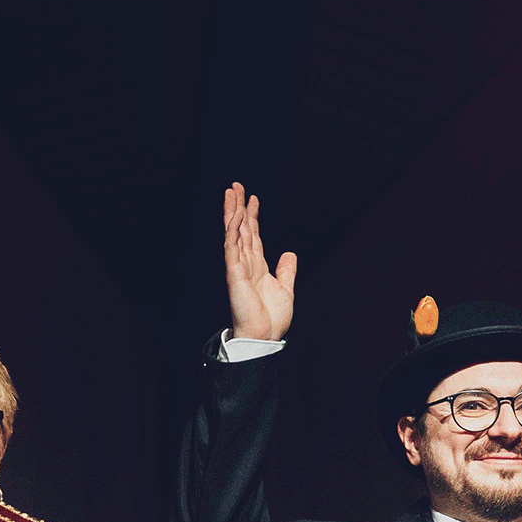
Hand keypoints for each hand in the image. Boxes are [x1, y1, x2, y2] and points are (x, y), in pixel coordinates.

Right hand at [223, 182, 296, 341]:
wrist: (265, 336)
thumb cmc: (272, 319)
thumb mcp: (285, 288)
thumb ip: (286, 270)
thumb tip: (289, 254)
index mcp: (257, 267)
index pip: (253, 235)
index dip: (252, 216)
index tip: (252, 198)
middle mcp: (246, 264)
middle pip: (241, 229)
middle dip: (238, 207)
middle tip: (236, 186)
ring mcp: (238, 268)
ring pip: (234, 234)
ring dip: (232, 212)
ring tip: (231, 192)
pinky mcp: (234, 274)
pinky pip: (232, 249)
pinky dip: (233, 232)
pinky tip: (235, 216)